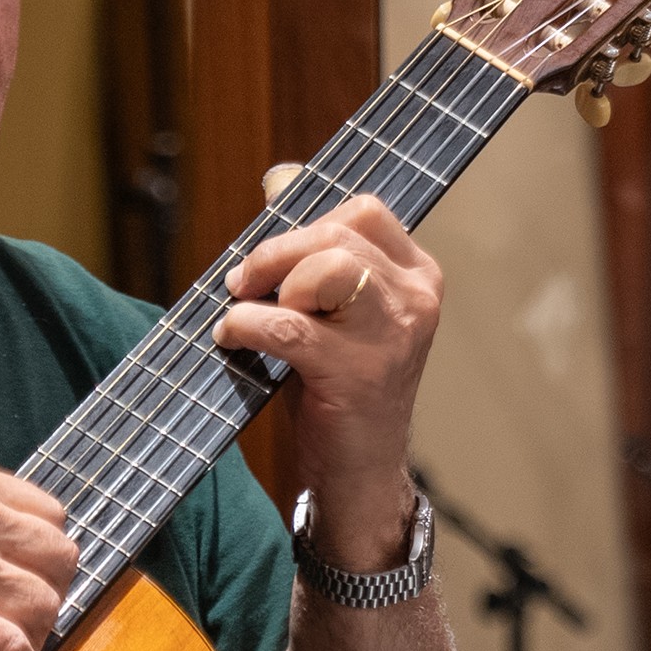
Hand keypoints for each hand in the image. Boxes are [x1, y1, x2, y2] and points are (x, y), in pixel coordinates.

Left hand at [213, 174, 443, 568]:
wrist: (359, 473)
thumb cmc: (339, 387)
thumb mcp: (334, 311)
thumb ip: (312, 248)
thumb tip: (279, 177)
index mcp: (419, 277)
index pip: (364, 212)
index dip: (306, 221)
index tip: (273, 256)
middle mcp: (416, 300)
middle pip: (338, 234)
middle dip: (275, 252)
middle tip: (242, 283)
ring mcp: (393, 335)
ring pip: (327, 265)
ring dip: (270, 280)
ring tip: (245, 308)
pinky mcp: (357, 372)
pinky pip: (291, 325)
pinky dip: (248, 324)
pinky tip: (231, 336)